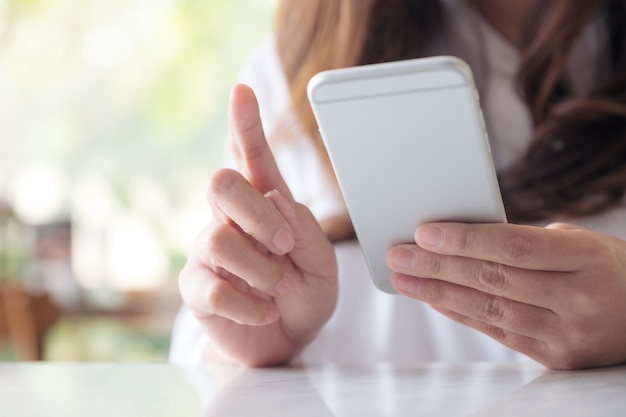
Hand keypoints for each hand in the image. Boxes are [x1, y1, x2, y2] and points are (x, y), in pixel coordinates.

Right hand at [179, 84, 337, 366]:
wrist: (285, 341)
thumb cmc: (305, 293)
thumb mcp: (322, 262)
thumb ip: (305, 229)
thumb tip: (273, 198)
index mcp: (265, 204)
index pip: (251, 156)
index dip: (245, 123)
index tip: (242, 90)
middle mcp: (230, 219)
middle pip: (222, 183)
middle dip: (258, 214)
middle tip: (285, 246)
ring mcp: (209, 251)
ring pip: (222, 241)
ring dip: (262, 270)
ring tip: (279, 288)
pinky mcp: (197, 287)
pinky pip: (215, 287)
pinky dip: (250, 304)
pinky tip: (265, 309)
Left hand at [387, 221, 625, 368]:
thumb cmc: (608, 270)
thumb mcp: (582, 244)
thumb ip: (529, 244)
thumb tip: (466, 241)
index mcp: (587, 260)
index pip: (515, 247)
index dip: (466, 239)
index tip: (424, 233)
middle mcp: (579, 300)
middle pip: (494, 279)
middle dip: (437, 266)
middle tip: (399, 256)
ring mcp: (568, 334)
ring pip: (489, 309)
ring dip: (439, 294)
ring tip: (404, 280)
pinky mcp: (556, 358)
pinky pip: (498, 332)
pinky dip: (461, 314)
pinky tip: (434, 300)